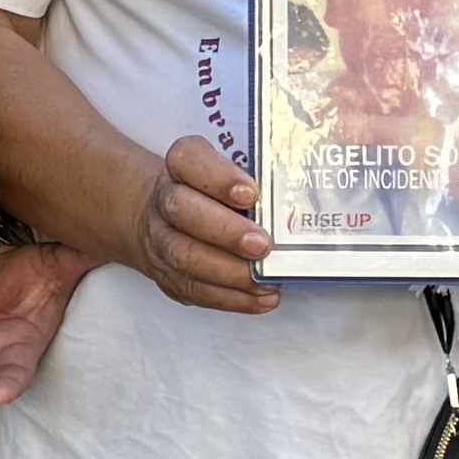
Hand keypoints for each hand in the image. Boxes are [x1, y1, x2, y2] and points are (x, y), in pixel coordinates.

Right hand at [128, 135, 277, 316]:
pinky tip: (262, 297)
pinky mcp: (169, 277)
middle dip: (225, 231)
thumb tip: (298, 203)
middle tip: (262, 245)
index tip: (250, 194)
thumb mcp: (228, 173)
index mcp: (180, 167)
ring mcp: (161, 242)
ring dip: (230, 272)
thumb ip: (256, 180)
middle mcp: (163, 201)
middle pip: (182, 211)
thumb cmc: (210, 194)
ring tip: (266, 279)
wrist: (162, 219)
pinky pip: (195, 291)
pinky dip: (232, 298)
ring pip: (185, 258)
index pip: (188, 159)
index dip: (218, 178)